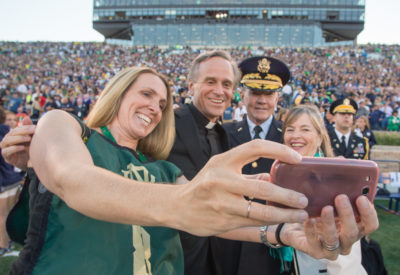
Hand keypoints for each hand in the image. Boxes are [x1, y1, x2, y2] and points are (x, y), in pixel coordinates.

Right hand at [0, 117, 34, 170]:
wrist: (30, 163)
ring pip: (7, 140)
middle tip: (33, 131)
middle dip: (23, 131)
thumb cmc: (30, 149)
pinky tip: (22, 147)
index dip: (25, 127)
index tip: (35, 128)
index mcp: (13, 135)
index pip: (17, 129)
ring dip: (18, 139)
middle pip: (12, 133)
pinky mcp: (6, 157)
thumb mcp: (31, 139)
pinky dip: (14, 148)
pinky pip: (6, 151)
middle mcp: (7, 141)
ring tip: (28, 139)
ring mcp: (5, 148)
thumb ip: (29, 129)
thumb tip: (26, 118)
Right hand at [174, 139, 309, 235]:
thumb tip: (272, 177)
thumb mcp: (220, 168)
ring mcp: (221, 202)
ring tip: (301, 214)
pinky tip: (281, 221)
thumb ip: (246, 172)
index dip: (279, 150)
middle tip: (304, 199)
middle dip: (289, 196)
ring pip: (261, 212)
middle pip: (264, 188)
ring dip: (285, 214)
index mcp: (223, 161)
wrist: (178, 206)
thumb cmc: (204, 184)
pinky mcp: (223, 221)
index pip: (255, 148)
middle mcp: (221, 180)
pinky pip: (253, 223)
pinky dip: (270, 222)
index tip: (297, 159)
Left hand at [281, 194, 377, 259]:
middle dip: (347, 214)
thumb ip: (338, 195)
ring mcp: (331, 249)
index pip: (370, 225)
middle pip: (352, 232)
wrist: (295, 224)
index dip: (368, 213)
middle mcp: (346, 241)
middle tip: (340, 197)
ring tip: (325, 208)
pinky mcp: (315, 252)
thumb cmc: (317, 211)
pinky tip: (308, 219)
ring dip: (330, 223)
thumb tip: (342, 179)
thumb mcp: (328, 202)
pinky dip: (311, 230)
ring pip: (334, 239)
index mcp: (355, 228)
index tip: (361, 198)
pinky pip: (314, 243)